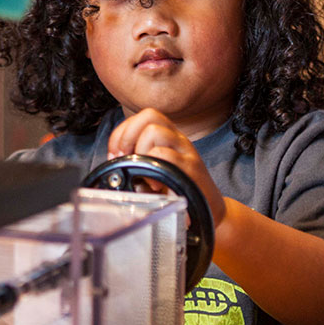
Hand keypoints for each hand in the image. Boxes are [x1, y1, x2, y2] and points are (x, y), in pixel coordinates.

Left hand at [107, 108, 226, 224]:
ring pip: (155, 131)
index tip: (115, 153)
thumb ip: (137, 162)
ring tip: (142, 171)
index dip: (122, 131)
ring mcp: (185, 151)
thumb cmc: (178, 191)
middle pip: (149, 115)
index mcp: (167, 137)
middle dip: (127, 135)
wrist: (209, 209)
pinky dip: (153, 168)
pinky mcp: (191, 168)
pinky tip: (155, 184)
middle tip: (123, 158)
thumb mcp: (154, 172)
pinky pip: (166, 155)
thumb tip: (114, 163)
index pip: (142, 116)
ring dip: (140, 151)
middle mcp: (177, 139)